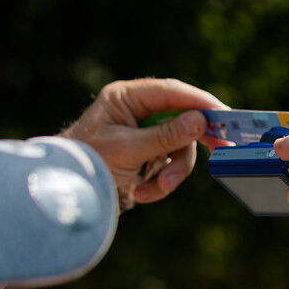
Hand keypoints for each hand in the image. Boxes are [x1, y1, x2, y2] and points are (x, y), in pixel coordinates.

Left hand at [61, 78, 229, 208]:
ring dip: (171, 173)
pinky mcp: (143, 158)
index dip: (199, 102)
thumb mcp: (127, 150)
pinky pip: (166, 167)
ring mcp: (140, 135)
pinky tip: (140, 194)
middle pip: (180, 119)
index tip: (224, 115)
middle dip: (193, 141)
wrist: (65, 196)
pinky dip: (158, 183)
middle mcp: (135, 112)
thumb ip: (165, 136)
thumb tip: (199, 121)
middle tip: (222, 149)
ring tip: (155, 189)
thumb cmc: (86, 165)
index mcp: (125, 98)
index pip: (170, 92)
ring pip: (177, 148)